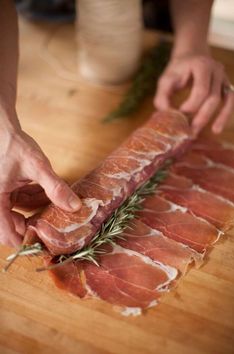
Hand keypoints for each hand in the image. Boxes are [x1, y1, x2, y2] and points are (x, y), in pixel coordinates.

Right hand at [0, 125, 80, 246]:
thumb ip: (55, 188)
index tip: (47, 239)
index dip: (27, 241)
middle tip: (55, 222)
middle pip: (13, 227)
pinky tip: (46, 193)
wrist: (3, 129)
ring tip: (53, 204)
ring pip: (18, 215)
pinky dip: (34, 200)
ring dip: (36, 211)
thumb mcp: (37, 166)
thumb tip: (75, 207)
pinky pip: (20, 203)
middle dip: (35, 225)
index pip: (8, 235)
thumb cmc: (13, 145)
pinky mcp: (6, 190)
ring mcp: (0, 197)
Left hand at [154, 52, 233, 134]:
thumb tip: (165, 114)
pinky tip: (217, 128)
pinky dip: (225, 115)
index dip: (191, 106)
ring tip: (210, 131)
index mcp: (201, 66)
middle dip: (202, 116)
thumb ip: (162, 96)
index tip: (179, 114)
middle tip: (191, 131)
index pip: (201, 90)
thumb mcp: (166, 80)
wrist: (191, 55)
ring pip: (227, 99)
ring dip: (218, 117)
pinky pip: (231, 101)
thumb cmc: (177, 70)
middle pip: (214, 97)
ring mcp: (224, 78)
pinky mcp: (227, 86)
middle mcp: (216, 70)